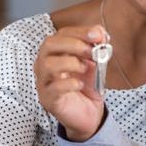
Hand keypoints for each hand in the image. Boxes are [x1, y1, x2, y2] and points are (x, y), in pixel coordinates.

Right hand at [35, 25, 106, 140]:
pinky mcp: (48, 99)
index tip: (98, 35)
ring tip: (85, 68)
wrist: (89, 113)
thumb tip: (100, 33)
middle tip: (92, 52)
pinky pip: (53, 88)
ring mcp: (44, 82)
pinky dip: (69, 83)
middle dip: (74, 44)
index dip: (80, 32)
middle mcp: (45, 64)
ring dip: (70, 62)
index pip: (62, 34)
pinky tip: (80, 84)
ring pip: (47, 65)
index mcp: (56, 52)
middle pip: (49, 44)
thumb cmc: (87, 85)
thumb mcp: (95, 63)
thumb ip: (97, 47)